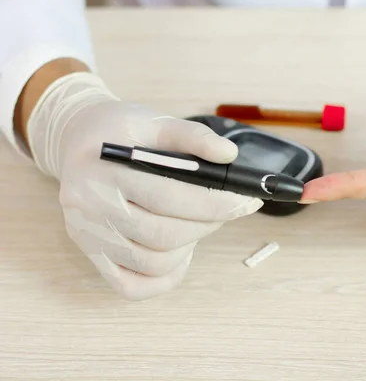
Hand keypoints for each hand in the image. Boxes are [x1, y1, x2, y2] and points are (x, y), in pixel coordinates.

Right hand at [27, 72, 261, 299]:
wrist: (77, 140)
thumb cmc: (120, 131)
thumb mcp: (153, 120)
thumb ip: (192, 136)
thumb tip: (229, 155)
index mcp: (104, 169)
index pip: (169, 196)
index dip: (215, 203)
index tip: (247, 201)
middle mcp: (89, 207)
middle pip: (162, 234)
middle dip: (208, 224)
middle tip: (229, 210)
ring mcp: (88, 235)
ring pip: (151, 262)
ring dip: (189, 248)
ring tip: (199, 224)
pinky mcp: (91, 253)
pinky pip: (131, 286)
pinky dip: (164, 278)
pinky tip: (180, 253)